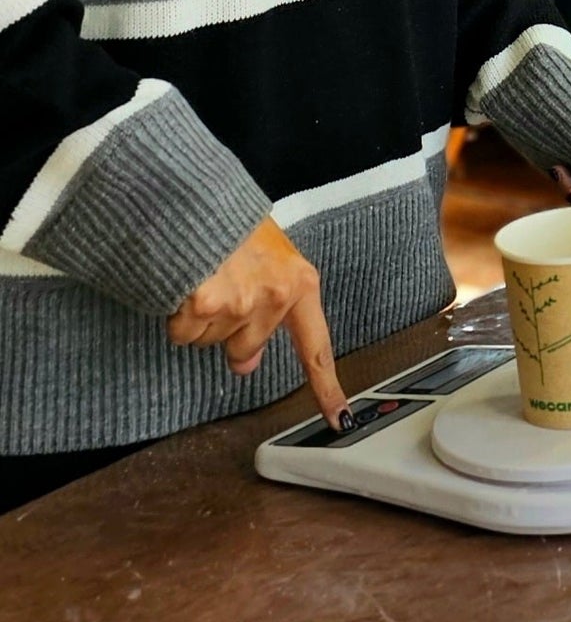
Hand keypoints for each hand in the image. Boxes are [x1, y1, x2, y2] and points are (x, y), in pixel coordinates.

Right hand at [168, 218, 348, 429]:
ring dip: (202, 317)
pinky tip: (184, 285)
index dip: (327, 385)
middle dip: (230, 328)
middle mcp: (275, 298)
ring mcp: (240, 305)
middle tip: (223, 286)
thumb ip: (268, 309)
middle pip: (246, 347)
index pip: (316, 345)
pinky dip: (177, 316)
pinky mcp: (204, 307)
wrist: (197, 201)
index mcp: (299, 284)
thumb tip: (246, 363)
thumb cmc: (233, 225)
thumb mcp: (267, 259)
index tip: (341, 420)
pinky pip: (184, 333)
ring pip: (211, 341)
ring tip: (205, 276)